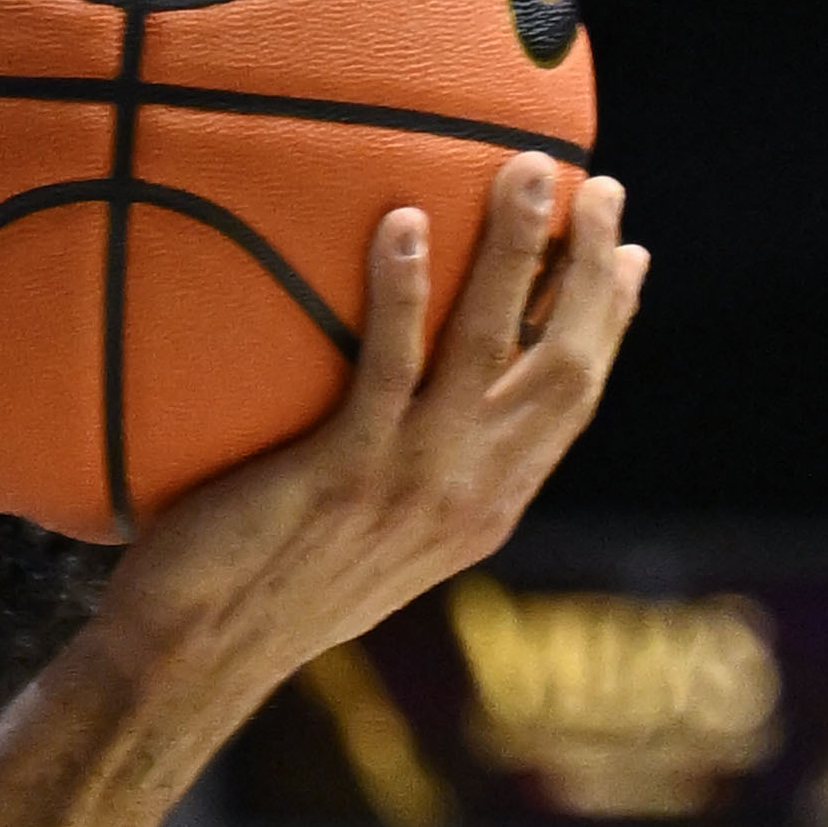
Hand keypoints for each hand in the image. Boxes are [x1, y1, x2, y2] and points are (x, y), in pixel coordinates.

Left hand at [105, 151, 643, 662]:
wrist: (198, 656)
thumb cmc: (259, 588)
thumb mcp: (364, 538)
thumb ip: (402, 476)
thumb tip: (395, 409)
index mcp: (484, 507)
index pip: (571, 401)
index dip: (609, 325)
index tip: (629, 256)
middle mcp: (468, 493)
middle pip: (562, 365)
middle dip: (590, 271)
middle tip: (599, 185)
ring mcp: (410, 483)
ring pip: (489, 348)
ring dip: (517, 253)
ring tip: (529, 170)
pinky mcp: (341, 472)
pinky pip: (383, 367)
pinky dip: (400, 292)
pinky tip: (401, 223)